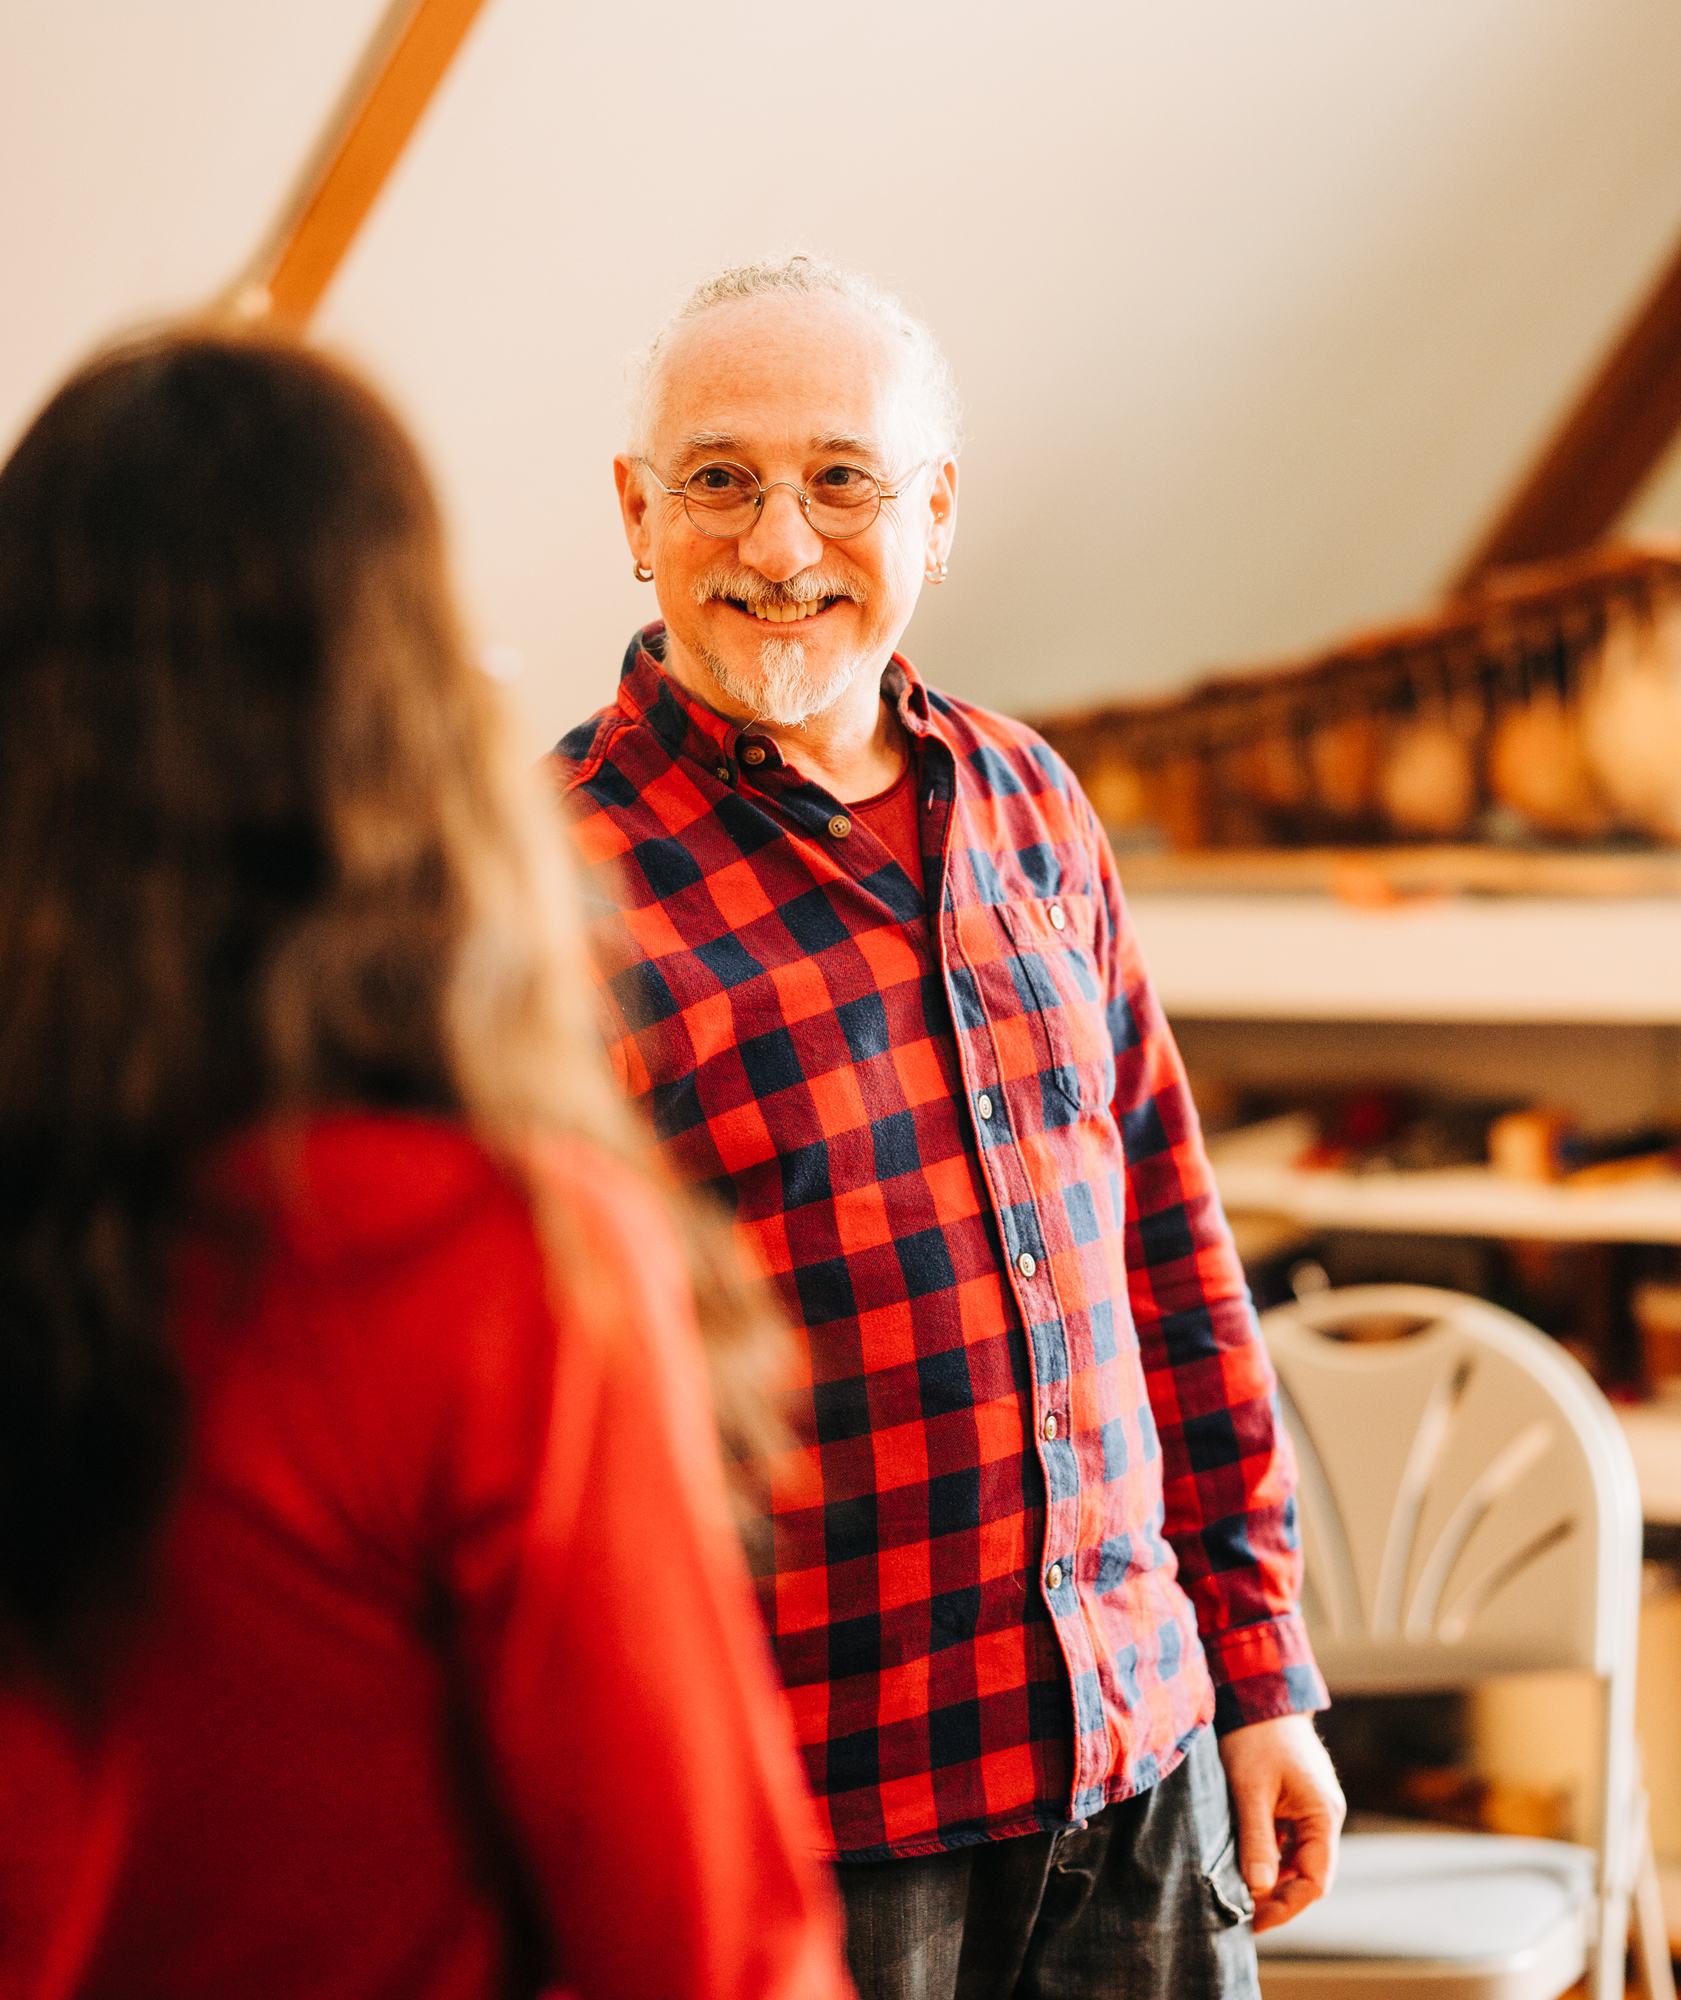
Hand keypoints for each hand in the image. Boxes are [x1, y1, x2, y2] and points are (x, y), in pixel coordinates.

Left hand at [1218, 1713, 1344, 1933]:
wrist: (1258, 1692)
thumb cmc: (1256, 1737)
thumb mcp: (1251, 1790)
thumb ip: (1257, 1840)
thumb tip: (1260, 1889)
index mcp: (1323, 1815)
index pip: (1315, 1880)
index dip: (1287, 1906)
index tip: (1255, 1920)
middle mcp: (1324, 1816)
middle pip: (1307, 1874)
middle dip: (1278, 1897)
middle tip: (1241, 1913)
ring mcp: (1311, 1809)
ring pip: (1296, 1859)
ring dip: (1272, 1878)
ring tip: (1239, 1894)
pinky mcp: (1295, 1801)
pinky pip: (1287, 1841)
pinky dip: (1269, 1856)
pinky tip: (1243, 1864)